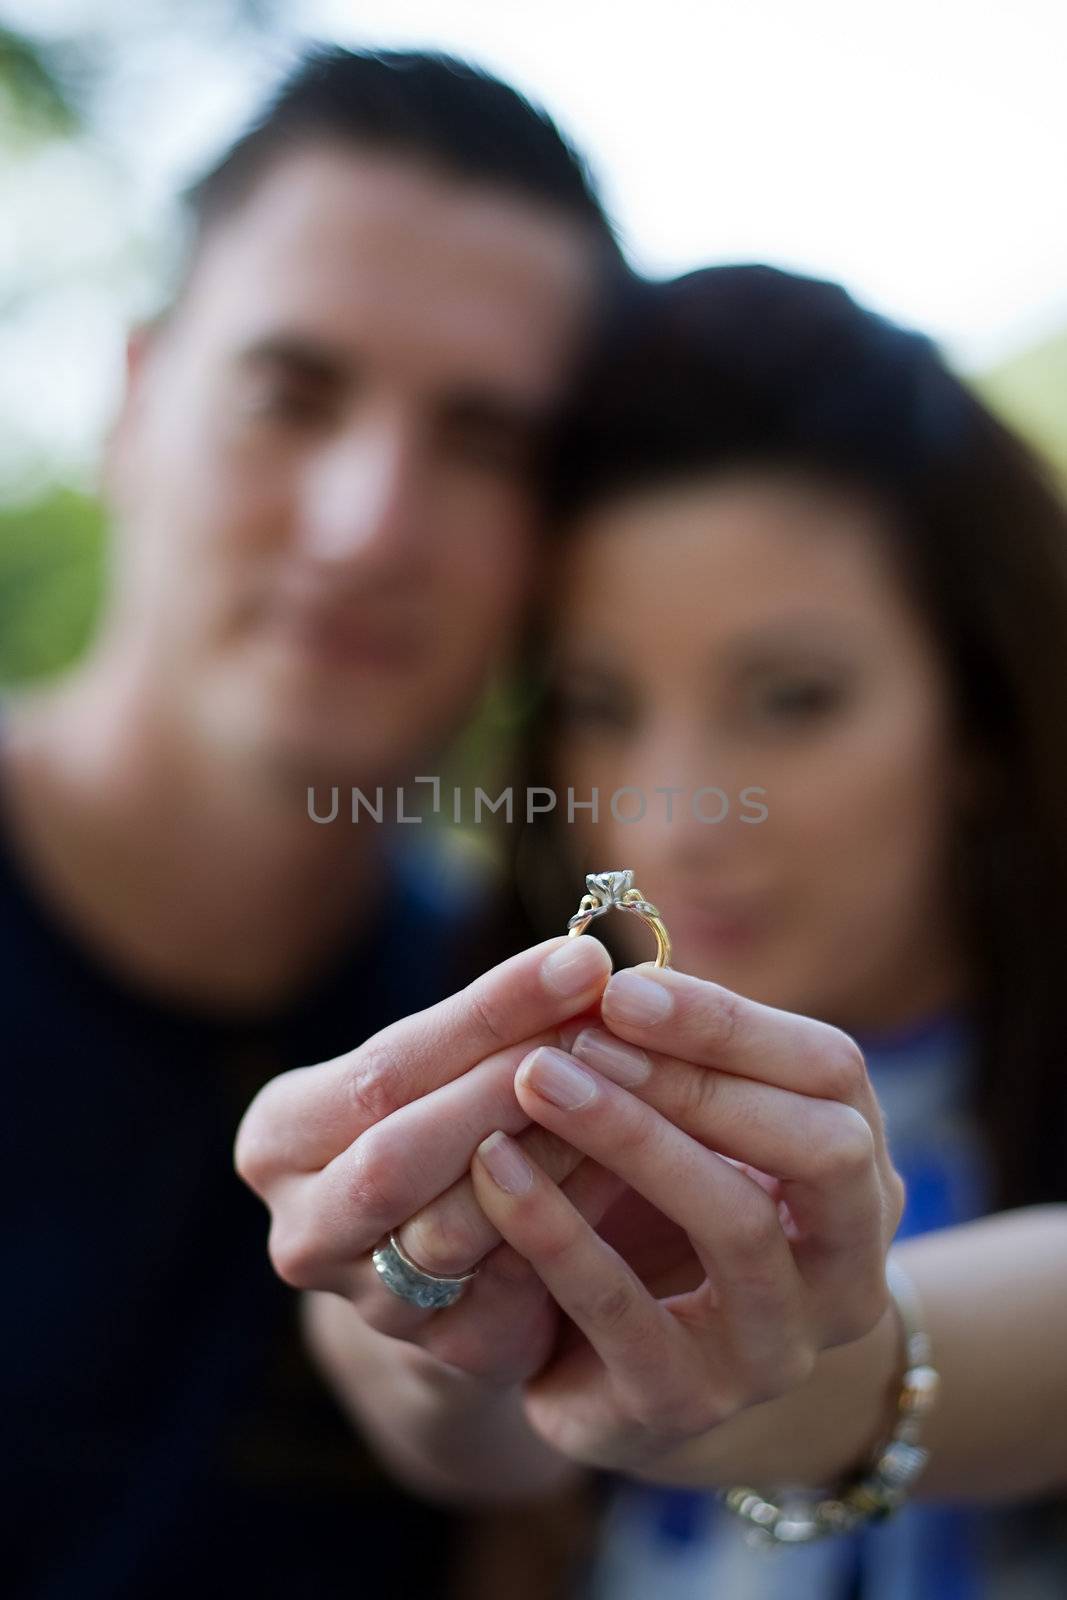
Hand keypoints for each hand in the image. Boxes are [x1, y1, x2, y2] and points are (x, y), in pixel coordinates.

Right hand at [234, 934, 612, 1383]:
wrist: (460, 1267)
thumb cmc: (451, 1127)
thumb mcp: (448, 1069)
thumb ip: (496, 1024)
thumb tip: (587, 962)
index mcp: (280, 1137)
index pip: (384, 1068)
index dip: (490, 1012)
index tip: (583, 959)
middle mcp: (303, 1229)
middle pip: (400, 1153)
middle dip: (511, 1081)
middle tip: (608, 1021)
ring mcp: (369, 1305)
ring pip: (459, 1222)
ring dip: (552, 1147)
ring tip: (632, 1082)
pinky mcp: (449, 1351)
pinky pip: (523, 1274)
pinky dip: (580, 1208)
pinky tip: (637, 1159)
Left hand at [467, 962, 906, 1470]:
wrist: (628, 1373)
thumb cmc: (659, 1213)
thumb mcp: (687, 1130)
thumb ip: (675, 1056)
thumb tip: (601, 961)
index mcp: (859, 1173)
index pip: (832, 1073)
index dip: (730, 1023)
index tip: (622, 985)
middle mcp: (847, 1265)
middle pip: (819, 1148)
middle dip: (697, 1078)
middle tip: (584, 1032)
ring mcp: (778, 1344)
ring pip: (735, 1223)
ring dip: (630, 1136)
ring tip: (535, 1077)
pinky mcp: (687, 1401)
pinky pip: (623, 1307)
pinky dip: (554, 1227)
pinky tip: (496, 1166)